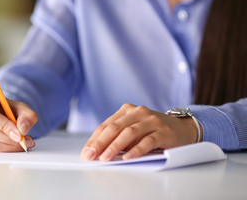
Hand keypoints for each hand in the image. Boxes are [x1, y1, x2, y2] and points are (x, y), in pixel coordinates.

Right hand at [0, 89, 36, 151]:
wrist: (2, 113)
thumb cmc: (10, 109)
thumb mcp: (23, 108)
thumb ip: (27, 116)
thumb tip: (22, 129)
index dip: (5, 126)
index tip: (19, 135)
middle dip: (10, 139)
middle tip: (25, 142)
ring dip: (8, 146)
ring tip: (22, 143)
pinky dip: (3, 149)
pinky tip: (12, 145)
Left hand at [80, 104, 200, 160]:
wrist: (182, 128)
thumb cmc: (153, 131)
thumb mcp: (133, 130)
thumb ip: (118, 136)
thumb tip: (98, 152)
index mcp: (127, 110)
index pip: (106, 125)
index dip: (95, 139)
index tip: (86, 152)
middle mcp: (138, 112)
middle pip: (115, 127)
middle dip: (101, 143)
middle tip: (91, 156)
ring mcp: (152, 120)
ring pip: (130, 133)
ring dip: (116, 146)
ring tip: (106, 158)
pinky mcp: (164, 131)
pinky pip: (148, 141)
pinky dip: (137, 150)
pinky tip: (128, 157)